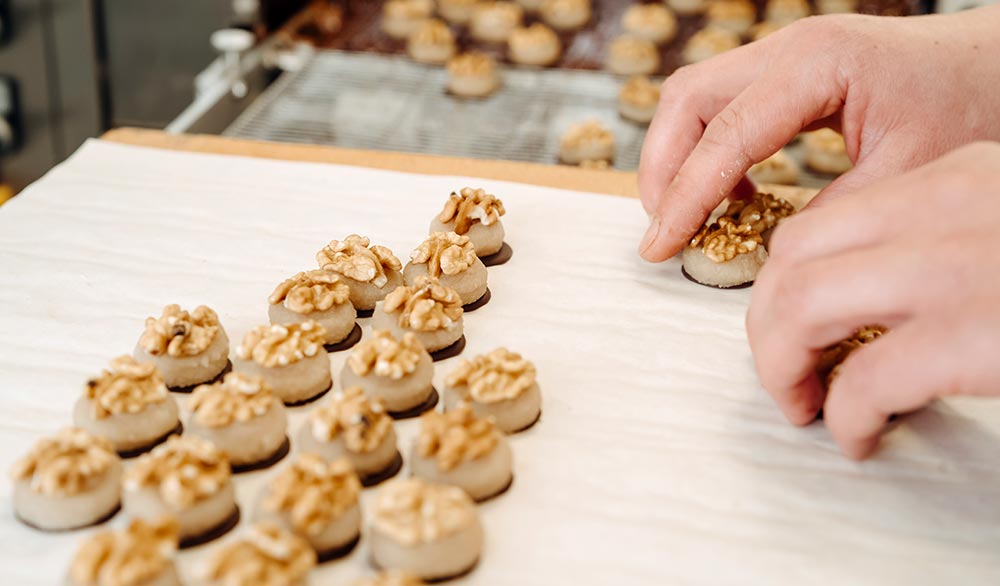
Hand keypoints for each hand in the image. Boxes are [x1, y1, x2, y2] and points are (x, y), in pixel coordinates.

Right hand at [637, 7, 999, 261]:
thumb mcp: (906, 173)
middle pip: (686, 99)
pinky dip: (708, 150)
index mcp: (817, 63)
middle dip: (661, 170)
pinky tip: (730, 194)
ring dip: (677, 158)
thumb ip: (829, 212)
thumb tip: (768, 255)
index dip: (683, 196)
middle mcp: (789, 47)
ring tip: (684, 217)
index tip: (660, 246)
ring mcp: (785, 52)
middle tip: (662, 232)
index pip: (723, 134)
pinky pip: (722, 105)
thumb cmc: (972, 104)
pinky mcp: (788, 70)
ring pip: (694, 98)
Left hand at [746, 141, 999, 458]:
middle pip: (792, 254)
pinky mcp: (978, 329)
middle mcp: (950, 203)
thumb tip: (868, 301)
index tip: (778, 326)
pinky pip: (866, 380)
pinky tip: (861, 436)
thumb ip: (937, 246)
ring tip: (802, 405)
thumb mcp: (999, 232)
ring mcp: (960, 262)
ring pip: (801, 301)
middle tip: (783, 372)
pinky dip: (846, 417)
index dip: (779, 281)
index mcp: (954, 177)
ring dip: (781, 366)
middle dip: (764, 323)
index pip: (824, 222)